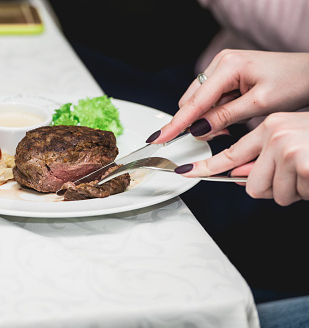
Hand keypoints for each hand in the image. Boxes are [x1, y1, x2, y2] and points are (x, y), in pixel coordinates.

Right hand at [149, 50, 308, 143]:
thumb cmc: (294, 82)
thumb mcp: (260, 105)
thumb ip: (225, 117)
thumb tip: (197, 129)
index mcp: (228, 66)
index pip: (194, 102)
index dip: (176, 124)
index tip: (158, 138)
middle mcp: (221, 64)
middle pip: (193, 101)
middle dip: (199, 122)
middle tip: (222, 134)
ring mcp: (222, 68)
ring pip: (201, 102)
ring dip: (211, 118)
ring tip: (236, 123)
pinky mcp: (226, 75)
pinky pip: (211, 98)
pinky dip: (218, 112)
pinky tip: (235, 115)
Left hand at [176, 112, 308, 205]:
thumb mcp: (295, 148)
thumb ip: (264, 161)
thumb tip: (236, 176)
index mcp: (271, 125)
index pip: (231, 153)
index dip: (205, 167)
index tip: (184, 173)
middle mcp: (275, 131)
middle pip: (250, 184)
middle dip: (272, 190)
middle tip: (297, 178)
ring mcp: (286, 145)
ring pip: (270, 193)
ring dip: (292, 192)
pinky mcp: (300, 162)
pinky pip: (290, 195)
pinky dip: (306, 192)